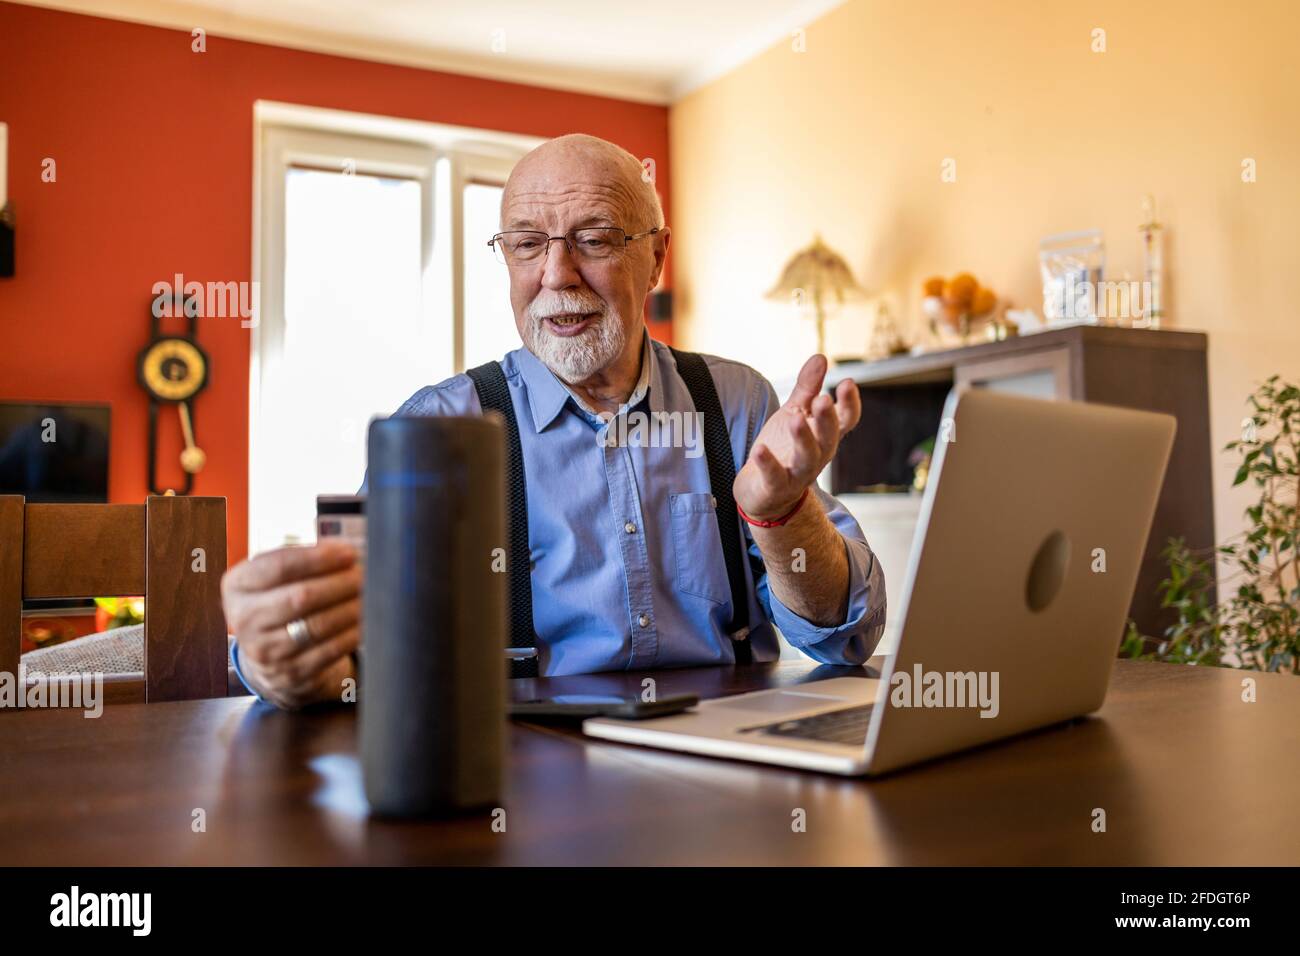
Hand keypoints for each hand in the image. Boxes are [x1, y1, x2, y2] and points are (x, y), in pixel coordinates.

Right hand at [221, 539, 361, 709]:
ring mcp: (265, 650)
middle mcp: (245, 619)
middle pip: (301, 597)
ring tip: (369, 595)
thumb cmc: (278, 601)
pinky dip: (352, 633)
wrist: (268, 654)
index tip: (348, 552)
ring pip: (318, 625)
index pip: (278, 566)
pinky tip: (365, 620)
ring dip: (351, 607)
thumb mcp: (275, 577)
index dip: (318, 558)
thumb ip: (302, 559)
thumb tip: (344, 550)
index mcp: (237, 586)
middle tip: (364, 575)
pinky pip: (329, 650)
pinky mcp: (290, 673)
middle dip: (340, 583)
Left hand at [734, 355, 860, 520]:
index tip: (847, 382)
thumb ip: (807, 388)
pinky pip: (774, 477)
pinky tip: (760, 449)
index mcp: (824, 437)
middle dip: (827, 420)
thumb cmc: (783, 449)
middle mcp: (816, 456)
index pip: (845, 421)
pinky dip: (768, 464)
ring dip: (803, 439)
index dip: (849, 403)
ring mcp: (797, 474)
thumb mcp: (794, 414)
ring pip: (807, 459)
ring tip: (795, 418)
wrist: (762, 492)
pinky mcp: (775, 488)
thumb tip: (821, 357)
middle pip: (829, 439)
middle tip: (823, 398)